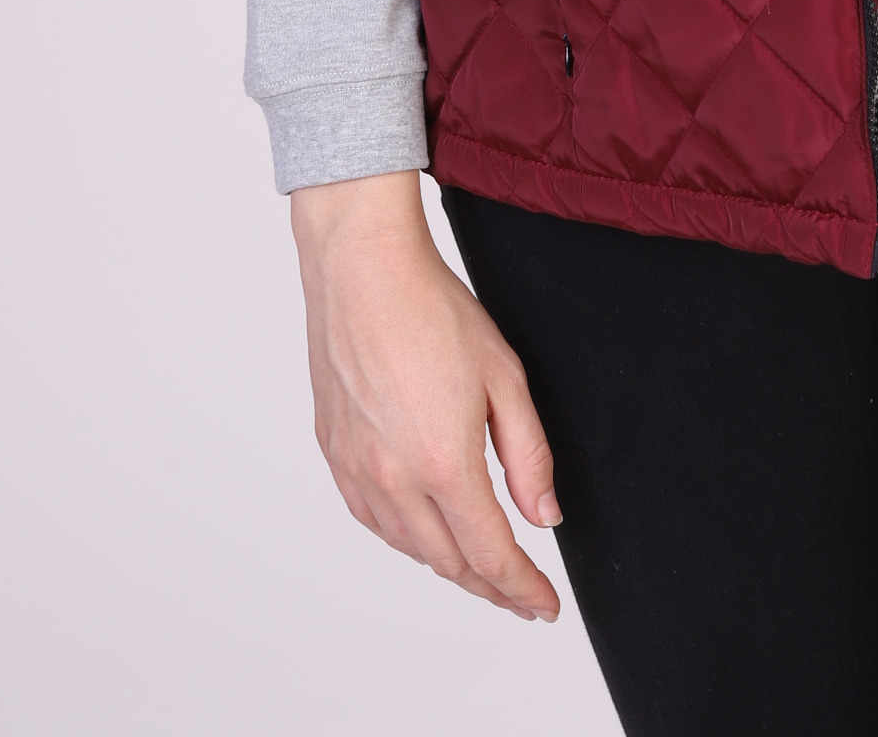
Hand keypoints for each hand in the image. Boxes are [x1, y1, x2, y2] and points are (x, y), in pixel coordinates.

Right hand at [292, 171, 561, 621]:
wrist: (362, 270)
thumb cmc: (433, 309)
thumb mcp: (505, 376)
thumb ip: (528, 454)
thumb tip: (543, 515)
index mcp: (442, 463)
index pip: (490, 553)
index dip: (522, 589)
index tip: (544, 606)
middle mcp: (393, 479)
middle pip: (448, 563)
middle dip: (491, 586)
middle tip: (522, 595)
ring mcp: (357, 470)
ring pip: (408, 547)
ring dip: (449, 565)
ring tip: (482, 567)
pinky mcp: (333, 454)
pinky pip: (373, 519)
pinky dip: (406, 537)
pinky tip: (425, 530)